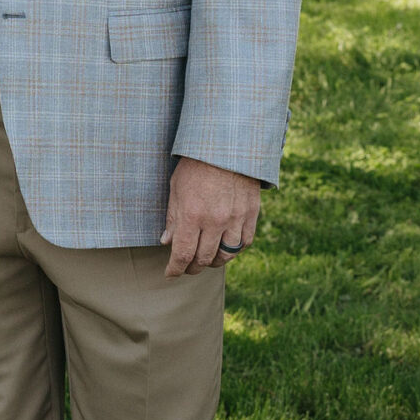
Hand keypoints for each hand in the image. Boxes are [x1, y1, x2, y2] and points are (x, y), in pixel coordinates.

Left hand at [161, 158, 261, 278]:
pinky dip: (234, 249)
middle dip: (192, 267)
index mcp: (193, 215)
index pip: (183, 254)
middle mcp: (215, 221)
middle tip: (186, 267)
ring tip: (205, 259)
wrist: (227, 145)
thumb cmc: (196, 164)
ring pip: (226, 255)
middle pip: (204, 259)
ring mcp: (236, 218)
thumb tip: (167, 242)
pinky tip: (225, 247)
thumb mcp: (176, 188)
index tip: (170, 273)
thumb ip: (173, 218)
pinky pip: (245, 242)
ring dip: (214, 262)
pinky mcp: (251, 213)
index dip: (175, 269)